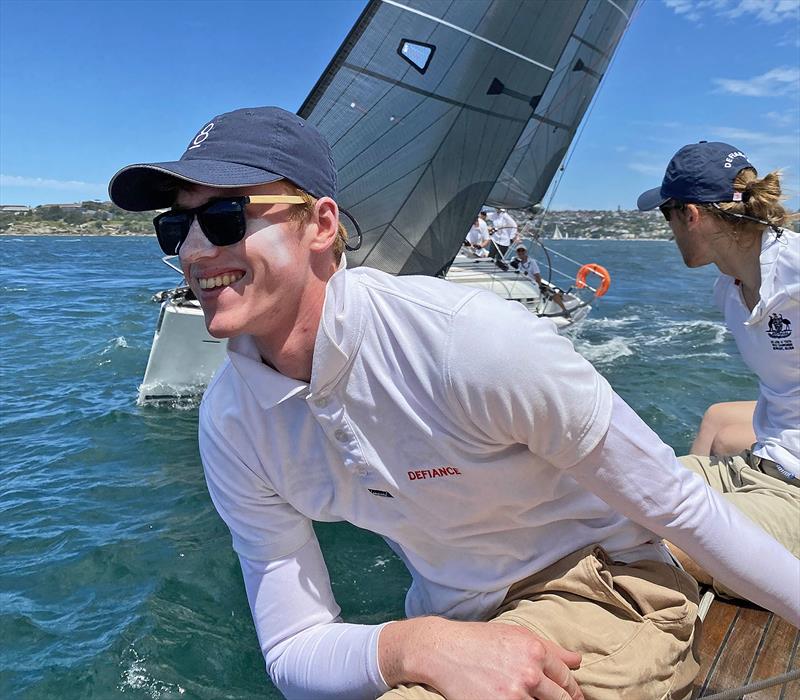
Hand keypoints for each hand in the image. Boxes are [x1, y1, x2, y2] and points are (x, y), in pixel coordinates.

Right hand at [380, 617, 582, 698]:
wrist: (443, 650)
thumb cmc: (480, 639)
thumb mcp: (516, 634)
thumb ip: (550, 648)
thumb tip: (577, 661)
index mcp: (535, 651)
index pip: (567, 680)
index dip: (573, 692)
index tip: (574, 698)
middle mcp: (528, 674)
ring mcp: (513, 695)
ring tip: (530, 698)